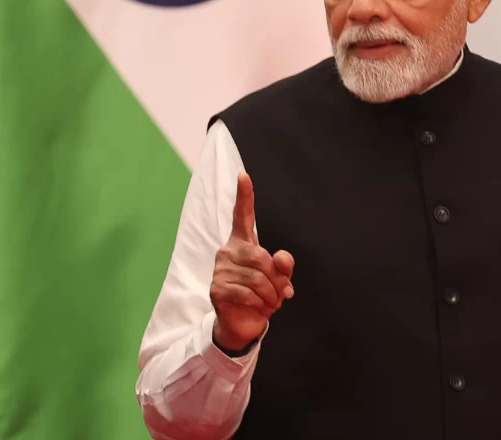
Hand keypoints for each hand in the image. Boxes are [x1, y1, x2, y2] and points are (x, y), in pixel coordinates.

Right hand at [209, 172, 294, 353]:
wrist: (243, 323)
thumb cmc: (261, 295)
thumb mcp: (279, 280)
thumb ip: (283, 266)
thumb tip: (282, 262)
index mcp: (243, 243)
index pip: (242, 216)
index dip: (244, 196)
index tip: (243, 176)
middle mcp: (228, 251)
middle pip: (261, 257)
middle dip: (277, 280)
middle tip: (281, 294)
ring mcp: (220, 269)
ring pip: (257, 277)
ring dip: (271, 295)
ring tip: (270, 302)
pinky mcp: (216, 288)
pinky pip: (247, 292)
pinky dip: (259, 304)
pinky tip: (257, 307)